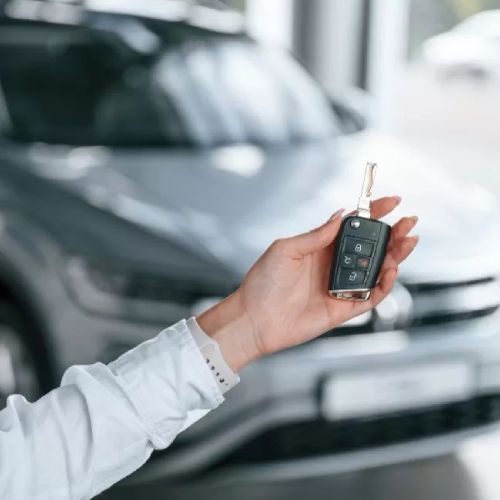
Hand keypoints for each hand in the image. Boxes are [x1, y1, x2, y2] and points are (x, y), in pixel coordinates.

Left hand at [197, 197, 418, 370]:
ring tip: (409, 241)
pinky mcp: (344, 309)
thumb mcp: (286, 249)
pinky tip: (391, 270)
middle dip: (393, 233)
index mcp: (320, 247)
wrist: (254, 319)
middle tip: (410, 221)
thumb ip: (316, 235)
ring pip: (376, 269)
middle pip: (371, 247)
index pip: (353, 227)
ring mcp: (341, 287)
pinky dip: (384, 284)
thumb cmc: (263, 282)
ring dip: (395, 256)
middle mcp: (333, 265)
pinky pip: (371, 296)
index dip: (373, 213)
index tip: (392, 200)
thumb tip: (341, 215)